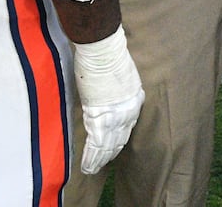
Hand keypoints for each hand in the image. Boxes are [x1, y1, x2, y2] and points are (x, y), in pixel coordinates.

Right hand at [71, 26, 143, 173]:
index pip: (127, 129)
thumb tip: (113, 90)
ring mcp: (114, 118)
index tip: (113, 149)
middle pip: (119, 141)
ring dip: (98, 161)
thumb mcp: (123, 73)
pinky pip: (96, 146)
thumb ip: (121, 87)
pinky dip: (91, 158)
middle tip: (101, 166)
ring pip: (107, 148)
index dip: (119, 141)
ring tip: (91, 171)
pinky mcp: (99, 120)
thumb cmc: (110, 55)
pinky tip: (87, 168)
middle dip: (109, 155)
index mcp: (134, 102)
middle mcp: (127, 114)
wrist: (104, 51)